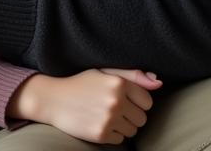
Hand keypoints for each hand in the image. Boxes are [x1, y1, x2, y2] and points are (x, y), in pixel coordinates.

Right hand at [10, 68, 161, 143]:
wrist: (52, 99)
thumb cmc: (81, 84)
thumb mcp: (103, 72)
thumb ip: (131, 75)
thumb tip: (158, 82)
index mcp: (118, 82)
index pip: (147, 101)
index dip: (135, 101)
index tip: (121, 98)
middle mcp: (115, 100)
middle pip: (142, 119)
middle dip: (129, 115)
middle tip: (110, 107)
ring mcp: (108, 118)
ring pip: (133, 131)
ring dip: (121, 125)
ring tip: (103, 115)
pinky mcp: (102, 134)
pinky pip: (120, 140)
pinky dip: (111, 134)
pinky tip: (97, 122)